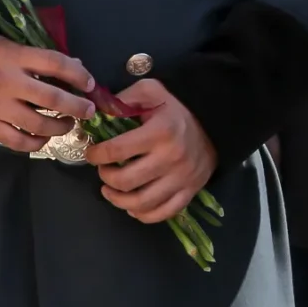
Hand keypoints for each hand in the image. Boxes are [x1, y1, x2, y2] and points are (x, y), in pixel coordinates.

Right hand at [0, 36, 95, 151]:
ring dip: (60, 127)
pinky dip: (36, 142)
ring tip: (68, 124)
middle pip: (52, 97)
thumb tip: (78, 67)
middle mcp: (7, 82)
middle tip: (89, 111)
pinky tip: (44, 137)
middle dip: (77, 106)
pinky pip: (19, 142)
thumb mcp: (11, 46)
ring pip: (38, 124)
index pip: (55, 63)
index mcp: (14, 56)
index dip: (78, 74)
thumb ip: (41, 56)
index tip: (89, 84)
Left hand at [89, 79, 217, 223]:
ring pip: (141, 203)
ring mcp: (182, 178)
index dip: (96, 155)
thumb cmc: (176, 107)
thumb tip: (96, 115)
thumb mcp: (150, 92)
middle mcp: (171, 158)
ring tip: (110, 190)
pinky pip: (163, 213)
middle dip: (106, 177)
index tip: (92, 154)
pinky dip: (143, 215)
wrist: (215, 121)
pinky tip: (132, 207)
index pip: (116, 151)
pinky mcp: (190, 191)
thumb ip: (122, 100)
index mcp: (159, 132)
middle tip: (103, 171)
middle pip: (126, 181)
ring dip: (118, 200)